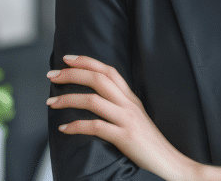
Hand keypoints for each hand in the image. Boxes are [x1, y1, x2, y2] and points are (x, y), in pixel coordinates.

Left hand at [48, 55, 197, 180]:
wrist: (168, 160)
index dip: (87, 62)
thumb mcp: (136, 116)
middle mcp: (128, 104)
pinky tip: (64, 128)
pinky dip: (76, 126)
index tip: (67, 59)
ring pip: (93, 100)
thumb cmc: (148, 141)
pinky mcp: (124, 137)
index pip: (108, 71)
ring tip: (51, 102)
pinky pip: (95, 127)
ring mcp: (127, 119)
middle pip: (98, 79)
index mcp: (130, 98)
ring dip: (68, 99)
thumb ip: (119, 104)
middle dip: (72, 75)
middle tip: (52, 75)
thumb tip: (96, 97)